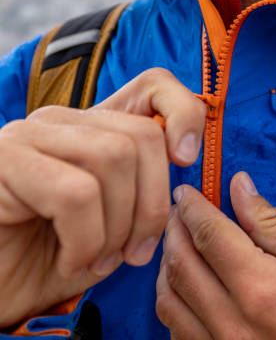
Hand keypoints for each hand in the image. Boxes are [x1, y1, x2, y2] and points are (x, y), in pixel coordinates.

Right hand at [0, 68, 205, 327]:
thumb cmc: (59, 259)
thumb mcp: (118, 225)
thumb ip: (149, 190)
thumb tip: (186, 158)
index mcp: (95, 129)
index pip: (153, 85)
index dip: (184, 112)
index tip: (187, 160)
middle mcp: (63, 122)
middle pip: (141, 136)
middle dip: (152, 204)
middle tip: (136, 251)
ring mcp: (29, 135)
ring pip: (112, 158)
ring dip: (119, 227)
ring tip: (100, 260)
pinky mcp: (3, 160)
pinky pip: (75, 193)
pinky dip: (86, 239)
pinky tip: (70, 260)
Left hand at [156, 172, 275, 339]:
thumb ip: (270, 223)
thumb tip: (239, 189)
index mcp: (261, 288)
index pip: (209, 235)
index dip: (193, 208)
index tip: (187, 194)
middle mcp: (233, 322)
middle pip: (181, 265)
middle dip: (175, 231)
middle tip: (181, 213)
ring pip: (170, 303)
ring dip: (168, 267)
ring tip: (180, 245)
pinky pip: (178, 333)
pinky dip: (176, 304)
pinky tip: (189, 288)